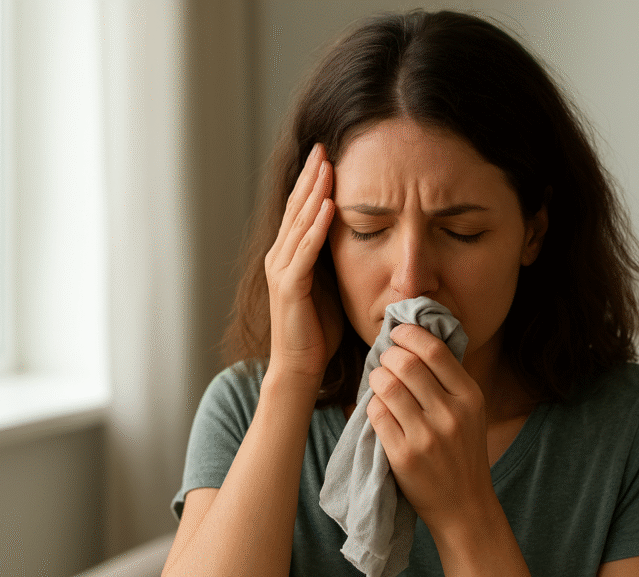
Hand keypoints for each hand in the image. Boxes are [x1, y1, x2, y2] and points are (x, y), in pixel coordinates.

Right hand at [264, 143, 342, 378]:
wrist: (300, 367)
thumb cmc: (318, 331)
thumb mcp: (330, 286)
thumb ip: (334, 260)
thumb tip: (358, 238)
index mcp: (290, 256)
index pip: (301, 210)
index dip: (312, 182)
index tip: (326, 155)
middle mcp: (280, 258)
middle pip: (296, 208)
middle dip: (311, 177)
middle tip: (323, 147)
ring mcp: (282, 271)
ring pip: (299, 223)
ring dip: (314, 193)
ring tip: (326, 166)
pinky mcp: (290, 288)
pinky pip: (304, 251)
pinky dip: (315, 227)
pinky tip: (328, 206)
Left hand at [366, 324, 495, 535]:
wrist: (464, 505)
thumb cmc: (462, 452)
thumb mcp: (471, 412)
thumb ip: (449, 380)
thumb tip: (414, 340)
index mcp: (470, 397)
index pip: (435, 350)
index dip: (411, 334)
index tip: (399, 332)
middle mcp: (451, 414)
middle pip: (407, 364)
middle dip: (389, 355)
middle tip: (386, 359)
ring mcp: (426, 436)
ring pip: (388, 386)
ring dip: (376, 377)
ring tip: (379, 380)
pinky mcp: (403, 455)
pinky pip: (376, 414)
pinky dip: (372, 404)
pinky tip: (378, 406)